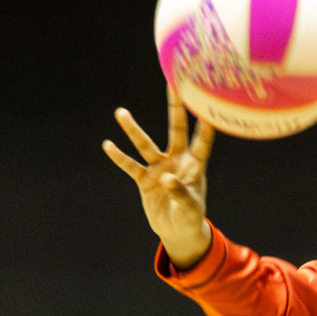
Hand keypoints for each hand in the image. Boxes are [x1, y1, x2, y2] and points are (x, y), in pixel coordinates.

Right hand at [103, 87, 214, 267]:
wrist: (177, 230)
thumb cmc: (190, 217)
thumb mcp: (190, 207)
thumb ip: (180, 192)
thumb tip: (166, 178)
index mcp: (195, 165)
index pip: (202, 141)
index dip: (205, 124)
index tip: (208, 103)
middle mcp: (177, 160)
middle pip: (175, 129)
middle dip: (174, 108)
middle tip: (171, 85)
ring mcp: (159, 167)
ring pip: (146, 145)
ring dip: (133, 130)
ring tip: (120, 112)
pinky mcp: (145, 179)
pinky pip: (131, 166)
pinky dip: (119, 157)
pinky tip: (108, 145)